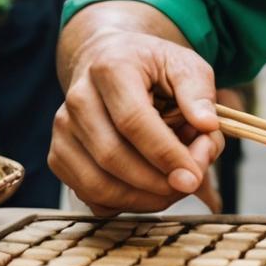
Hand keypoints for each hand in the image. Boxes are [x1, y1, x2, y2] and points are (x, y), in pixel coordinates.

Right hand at [50, 29, 222, 214]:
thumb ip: (200, 93)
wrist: (109, 61)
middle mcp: (79, 98)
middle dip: (156, 182)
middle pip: (112, 156)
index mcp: (111, 69)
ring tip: (173, 190)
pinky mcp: (59, 155)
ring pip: (96, 183)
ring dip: (141, 199)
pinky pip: (89, 195)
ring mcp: (64, 129)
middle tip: (190, 184)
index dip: (165, 154)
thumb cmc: (153, 67)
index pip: (133, 121)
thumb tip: (207, 126)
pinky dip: (123, 204)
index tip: (193, 176)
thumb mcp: (185, 65)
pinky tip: (150, 192)